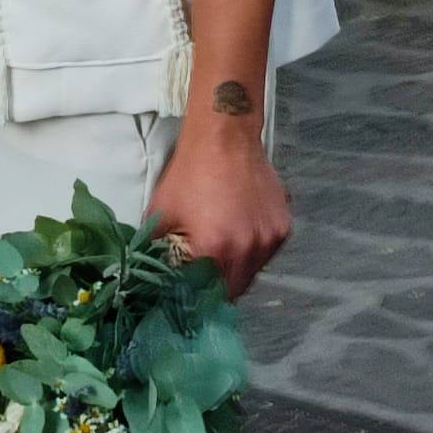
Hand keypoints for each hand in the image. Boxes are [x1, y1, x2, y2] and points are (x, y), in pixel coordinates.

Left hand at [146, 124, 289, 299]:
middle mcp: (248, 249)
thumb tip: (149, 268)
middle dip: (220, 286)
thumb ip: (154, 247)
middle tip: (207, 274)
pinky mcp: (283, 226)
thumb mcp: (161, 211)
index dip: (200, 295)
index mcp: (216, 249)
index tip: (192, 291)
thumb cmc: (191, 171)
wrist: (224, 137)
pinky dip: (254, 248)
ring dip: (239, 268)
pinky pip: (267, 250)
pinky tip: (240, 230)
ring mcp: (270, 238)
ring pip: (255, 270)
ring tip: (223, 247)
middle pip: (236, 288)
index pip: (210, 294)